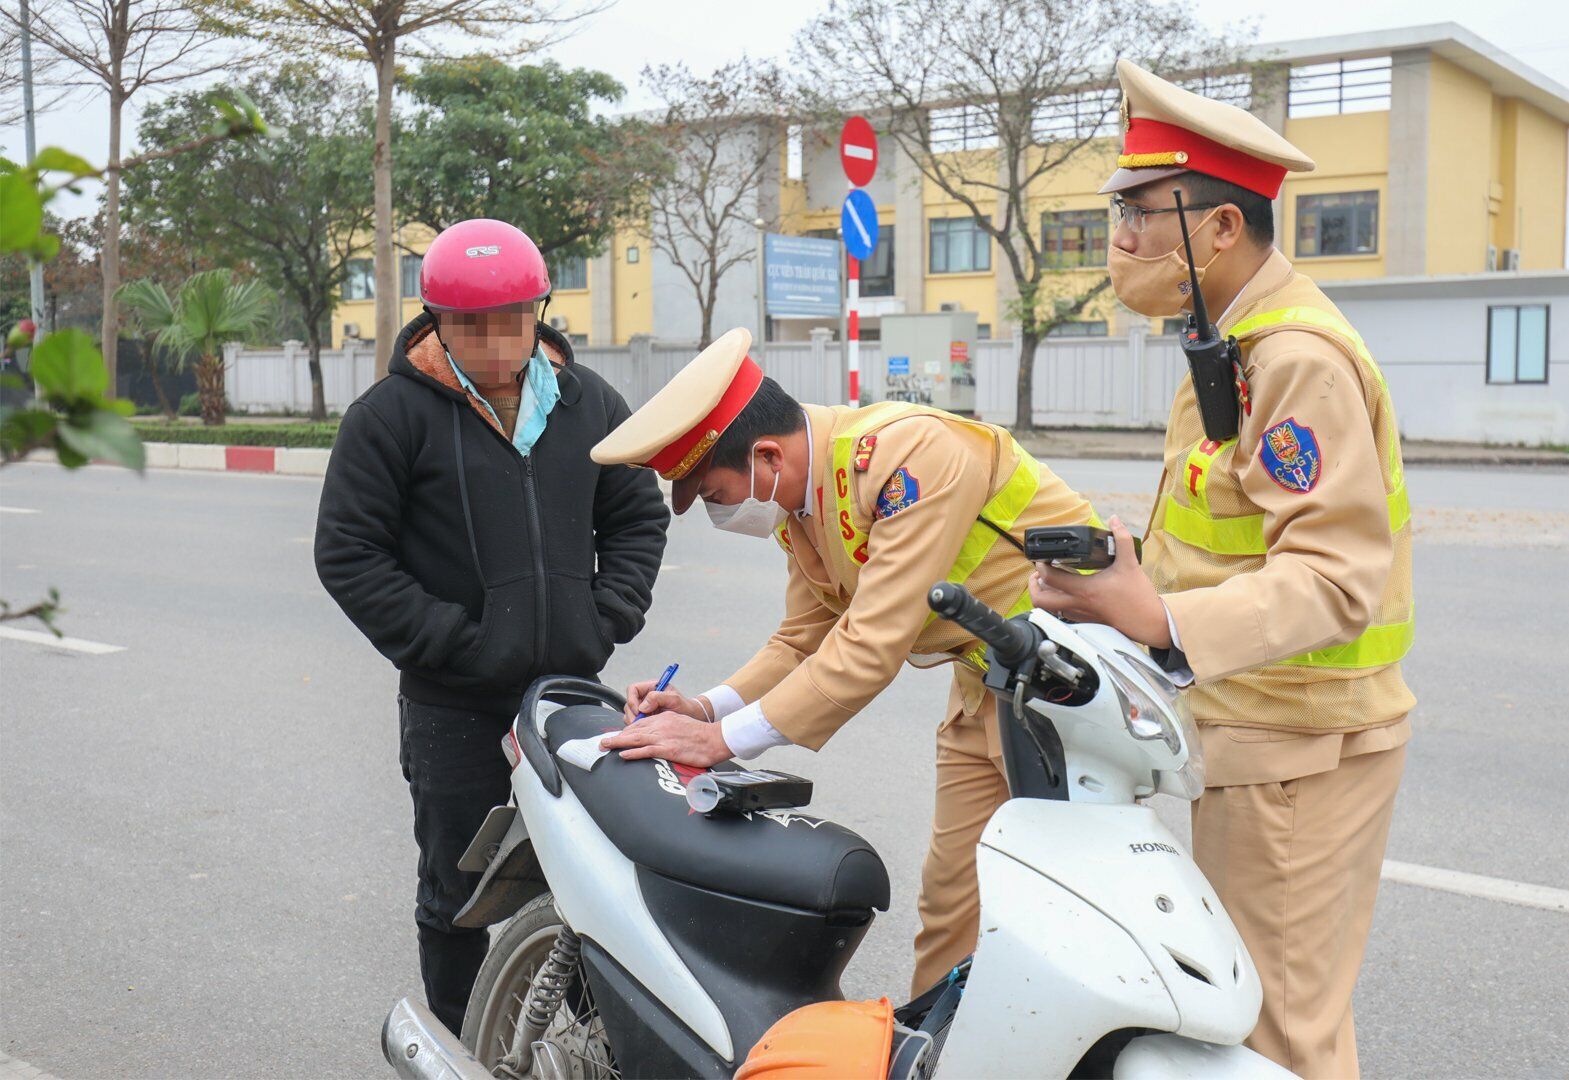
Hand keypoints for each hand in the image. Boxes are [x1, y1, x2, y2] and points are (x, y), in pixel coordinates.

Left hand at [599, 713, 732, 767]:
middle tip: (603, 742)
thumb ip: (668, 727)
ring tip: (605, 746)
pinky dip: (633, 752)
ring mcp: (663, 737)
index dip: (626, 731)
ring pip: (635, 739)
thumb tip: (659, 735)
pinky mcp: (668, 749)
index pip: (640, 723)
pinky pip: (646, 750)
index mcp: (664, 718)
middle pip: (634, 730)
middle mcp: (661, 726)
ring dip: (618, 742)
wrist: (714, 739)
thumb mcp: (681, 723)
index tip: (618, 736)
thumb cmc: (701, 734)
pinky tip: (623, 754)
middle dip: (617, 736)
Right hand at [623, 680, 710, 723]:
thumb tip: (642, 706)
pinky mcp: (645, 718)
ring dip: (635, 721)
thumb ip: (658, 698)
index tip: (639, 711)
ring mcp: (644, 708)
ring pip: (629, 713)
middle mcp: (645, 697)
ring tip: (648, 725)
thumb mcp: (674, 699)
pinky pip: (635, 722)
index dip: (632, 700)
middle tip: (641, 722)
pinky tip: (648, 729)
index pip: (633, 689)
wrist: (691, 717)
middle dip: (633, 714)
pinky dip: (638, 727)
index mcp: (651, 687)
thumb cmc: (685, 706)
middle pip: (629, 703)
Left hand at [1028, 517, 1172, 648]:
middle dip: (1033, 586)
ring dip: (1044, 595)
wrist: (1149, 622)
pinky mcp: (1085, 621)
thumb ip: (1122, 539)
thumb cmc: (1139, 597)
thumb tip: (1115, 520)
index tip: (1042, 558)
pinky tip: (1065, 592)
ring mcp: (1080, 615)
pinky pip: (1062, 614)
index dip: (1041, 566)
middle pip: (1041, 600)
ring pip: (1049, 609)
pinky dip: (1057, 603)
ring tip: (1048, 582)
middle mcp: (1078, 604)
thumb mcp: (1130, 563)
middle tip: (1038, 574)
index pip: (1051, 578)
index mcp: (1085, 589)